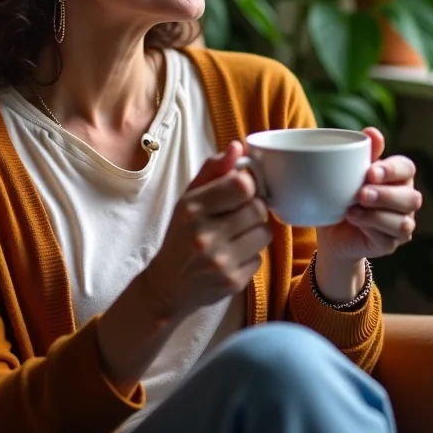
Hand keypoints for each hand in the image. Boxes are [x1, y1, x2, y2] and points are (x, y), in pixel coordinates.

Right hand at [142, 141, 270, 320]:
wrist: (167, 285)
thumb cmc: (181, 235)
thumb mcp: (189, 198)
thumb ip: (213, 170)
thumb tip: (237, 147)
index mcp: (192, 208)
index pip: (241, 185)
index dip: (249, 184)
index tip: (242, 188)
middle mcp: (205, 235)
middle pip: (258, 208)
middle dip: (253, 208)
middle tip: (239, 213)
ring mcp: (220, 261)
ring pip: (265, 233)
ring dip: (255, 231)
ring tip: (236, 235)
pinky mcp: (233, 282)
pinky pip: (261, 258)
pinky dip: (251, 254)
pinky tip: (233, 255)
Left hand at [316, 127, 421, 261]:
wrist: (330, 229)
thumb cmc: (341, 194)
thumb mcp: (348, 171)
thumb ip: (362, 153)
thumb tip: (372, 131)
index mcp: (397, 177)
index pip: (407, 168)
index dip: (392, 169)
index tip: (370, 171)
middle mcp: (405, 200)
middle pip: (411, 197)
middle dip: (386, 195)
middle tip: (361, 193)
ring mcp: (401, 224)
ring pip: (403, 221)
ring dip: (378, 214)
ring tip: (353, 208)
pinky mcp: (390, 244)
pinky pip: (389, 238)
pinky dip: (371, 228)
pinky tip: (354, 219)